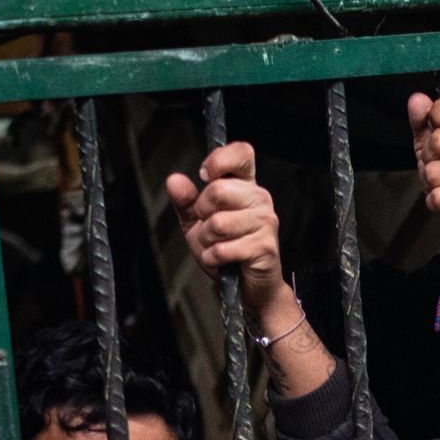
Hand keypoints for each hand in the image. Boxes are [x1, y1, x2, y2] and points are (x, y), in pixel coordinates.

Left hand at [165, 140, 289, 317]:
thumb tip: (174, 180)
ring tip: (217, 246)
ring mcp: (265, 222)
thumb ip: (186, 201)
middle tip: (209, 228)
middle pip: (218, 191)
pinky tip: (222, 260)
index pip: (241, 153)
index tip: (205, 177)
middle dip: (202, 214)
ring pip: (218, 223)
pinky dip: (213, 258)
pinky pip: (223, 248)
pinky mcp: (264, 247)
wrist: (250, 287)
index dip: (219, 161)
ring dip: (207, 241)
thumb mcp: (199, 223)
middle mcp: (260, 199)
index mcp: (246, 186)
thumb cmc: (228, 251)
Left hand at [406, 88, 439, 262]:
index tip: (437, 128)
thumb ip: (422, 122)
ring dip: (432, 184)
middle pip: (437, 141)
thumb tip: (416, 100)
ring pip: (433, 171)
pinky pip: (438, 196)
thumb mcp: (433, 146)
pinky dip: (436, 203)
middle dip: (429, 160)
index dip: (437, 114)